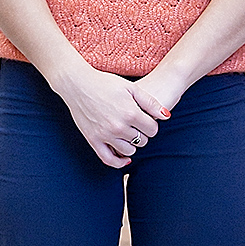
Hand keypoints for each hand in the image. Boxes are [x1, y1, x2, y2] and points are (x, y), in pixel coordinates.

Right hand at [53, 65, 169, 167]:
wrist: (78, 84)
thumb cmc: (105, 83)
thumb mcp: (131, 88)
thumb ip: (150, 103)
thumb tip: (166, 116)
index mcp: (130, 113)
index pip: (152, 130)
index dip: (152, 125)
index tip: (146, 120)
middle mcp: (118, 126)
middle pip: (142, 141)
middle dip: (142, 134)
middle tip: (136, 125)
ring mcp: (105, 135)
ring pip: (129, 151)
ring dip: (132, 145)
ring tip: (128, 134)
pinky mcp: (93, 140)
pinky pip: (109, 159)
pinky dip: (119, 162)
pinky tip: (125, 159)